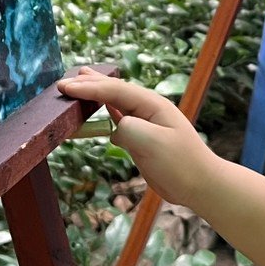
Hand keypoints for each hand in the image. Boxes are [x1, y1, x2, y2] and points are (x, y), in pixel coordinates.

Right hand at [58, 68, 215, 201]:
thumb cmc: (180, 163)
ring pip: (115, 103)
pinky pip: (118, 120)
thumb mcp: (152, 143)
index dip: (89, 88)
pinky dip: (103, 113)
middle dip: (90, 85)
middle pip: (114, 90)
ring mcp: (145, 123)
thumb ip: (128, 129)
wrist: (199, 185)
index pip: (114, 90)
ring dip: (96, 94)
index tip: (65, 86)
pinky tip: (98, 111)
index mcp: (152, 104)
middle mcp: (147, 109)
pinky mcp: (142, 139)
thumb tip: (114, 126)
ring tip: (80, 83)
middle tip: (65, 80)